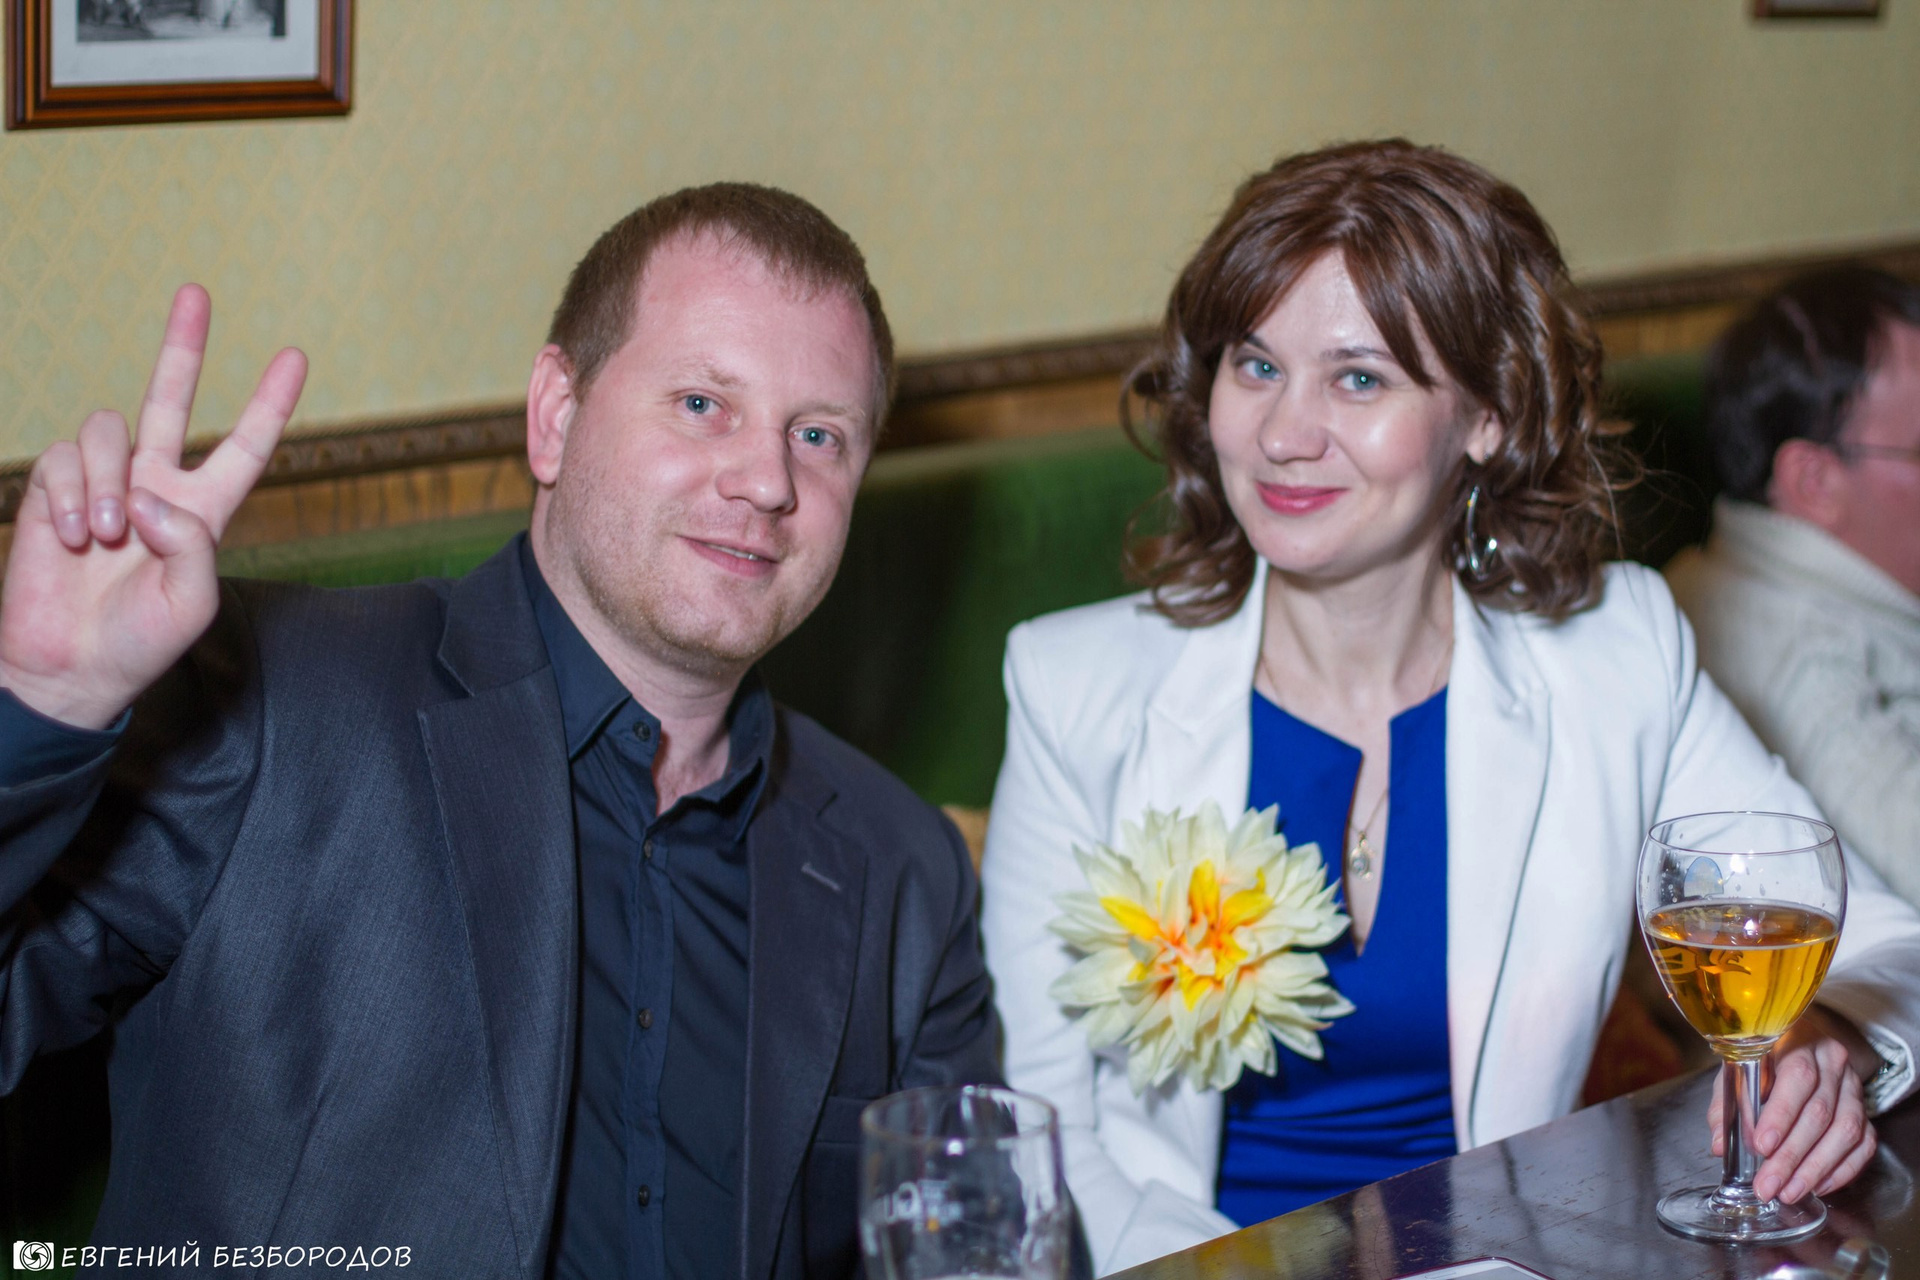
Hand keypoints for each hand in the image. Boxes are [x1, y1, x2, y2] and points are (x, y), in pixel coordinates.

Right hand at [0, 285, 305, 728]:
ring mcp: (106, 483)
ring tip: (107, 536)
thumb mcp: (193, 600)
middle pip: (172, 400)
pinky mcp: (55, 488)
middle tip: (196, 293)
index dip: (270, 404)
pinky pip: (64, 458)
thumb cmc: (140, 641)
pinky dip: (73, 495)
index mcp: (204, 510)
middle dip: (184, 347)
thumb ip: (192, 542)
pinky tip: (76, 537)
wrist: (69, 665)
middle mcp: (156, 486)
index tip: (296, 357)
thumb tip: (151, 495)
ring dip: (109, 481)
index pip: (244, 446)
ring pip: (110, 430)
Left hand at [1708, 1006, 1879, 1203]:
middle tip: (1770, 1184)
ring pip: (1847, 1131)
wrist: (1798, 1044)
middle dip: (1792, 1155)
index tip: (1761, 1146)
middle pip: (1820, 1112)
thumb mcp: (1737, 1071)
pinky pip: (1864, 1144)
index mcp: (1798, 1043)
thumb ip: (1727, 1105)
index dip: (1781, 1115)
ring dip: (1816, 1168)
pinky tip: (1817, 1185)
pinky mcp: (1865, 1109)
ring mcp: (1854, 1086)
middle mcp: (1832, 1062)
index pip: (1797, 1078)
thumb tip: (1721, 1145)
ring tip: (1790, 1191)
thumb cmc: (1762, 1060)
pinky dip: (1842, 1170)